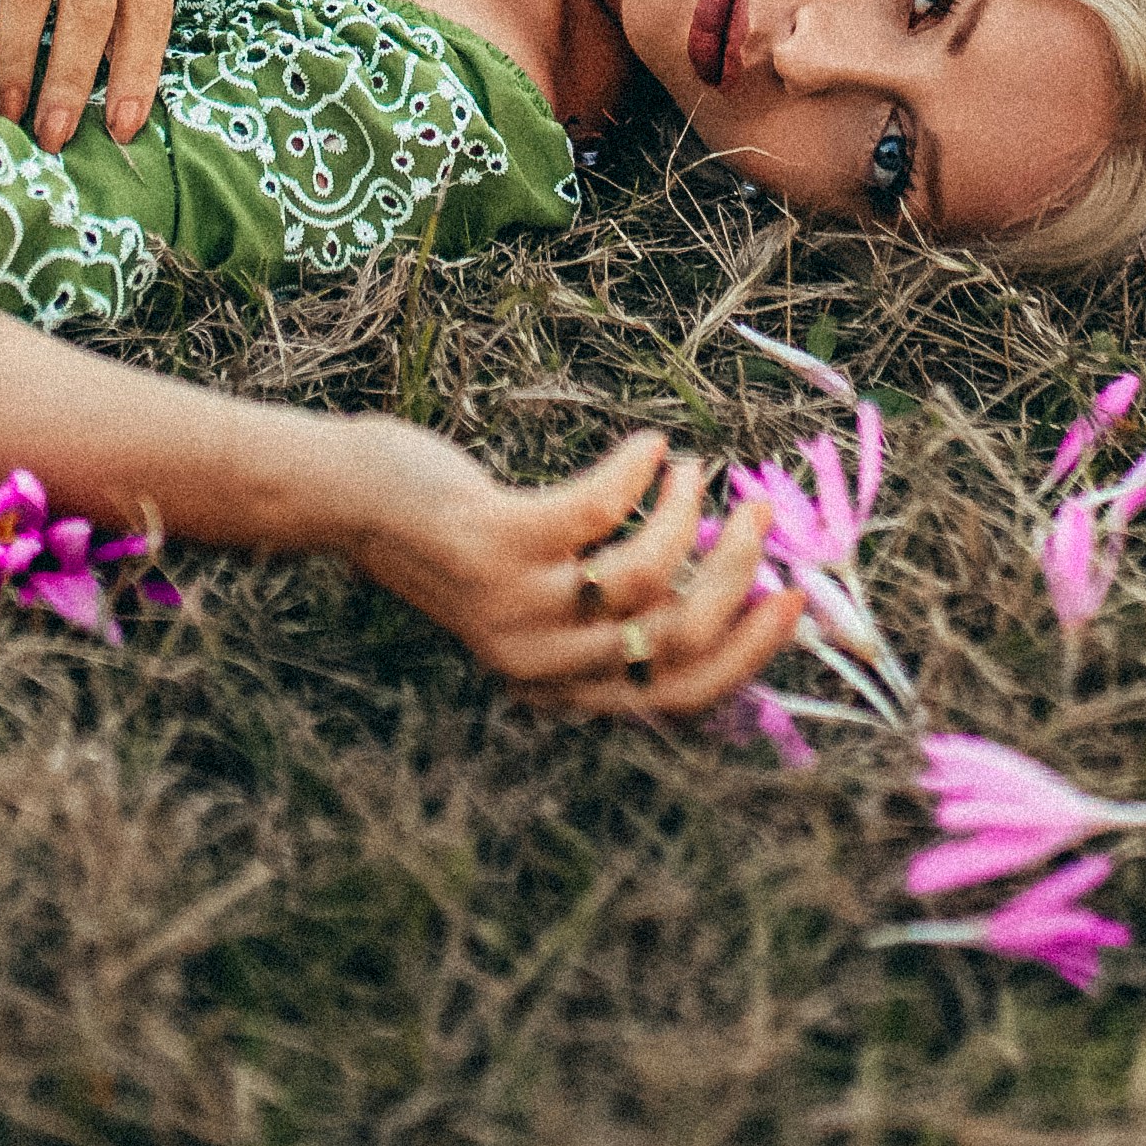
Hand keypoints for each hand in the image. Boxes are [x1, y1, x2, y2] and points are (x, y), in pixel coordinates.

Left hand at [338, 419, 809, 719]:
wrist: (352, 504)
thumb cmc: (461, 541)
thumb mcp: (539, 593)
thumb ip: (611, 602)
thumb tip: (725, 572)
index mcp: (560, 684)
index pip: (681, 698)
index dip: (751, 652)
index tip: (793, 594)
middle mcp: (539, 662)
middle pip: (679, 636)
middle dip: (738, 572)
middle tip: (760, 509)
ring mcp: (515, 603)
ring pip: (647, 573)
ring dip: (688, 512)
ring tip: (691, 470)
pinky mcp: (496, 542)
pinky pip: (601, 508)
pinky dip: (639, 471)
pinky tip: (648, 447)